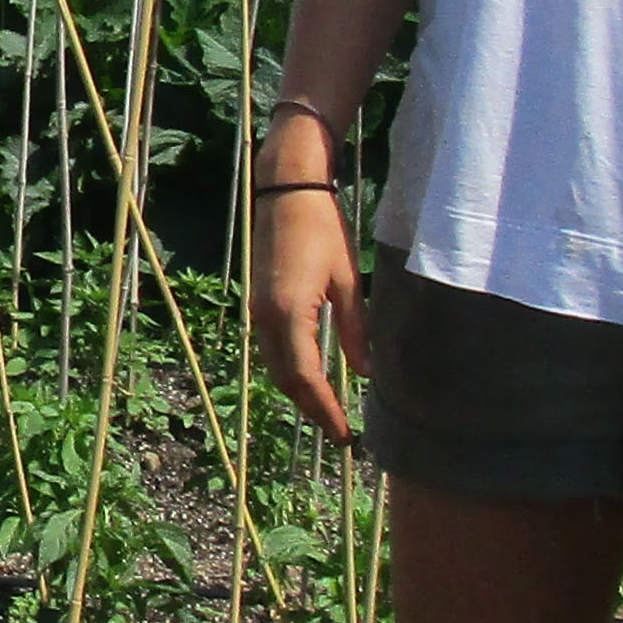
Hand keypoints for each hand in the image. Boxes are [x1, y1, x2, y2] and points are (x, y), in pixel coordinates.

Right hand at [250, 178, 367, 446]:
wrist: (286, 189)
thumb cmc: (323, 227)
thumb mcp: (348, 280)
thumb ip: (355, 329)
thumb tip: (365, 372)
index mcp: (290, 313)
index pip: (307, 377)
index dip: (325, 410)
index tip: (346, 434)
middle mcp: (267, 318)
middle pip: (286, 379)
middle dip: (311, 408)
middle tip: (339, 431)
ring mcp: (258, 310)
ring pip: (276, 366)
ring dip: (299, 392)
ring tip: (327, 410)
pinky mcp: (259, 302)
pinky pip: (272, 349)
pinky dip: (290, 370)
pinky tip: (311, 375)